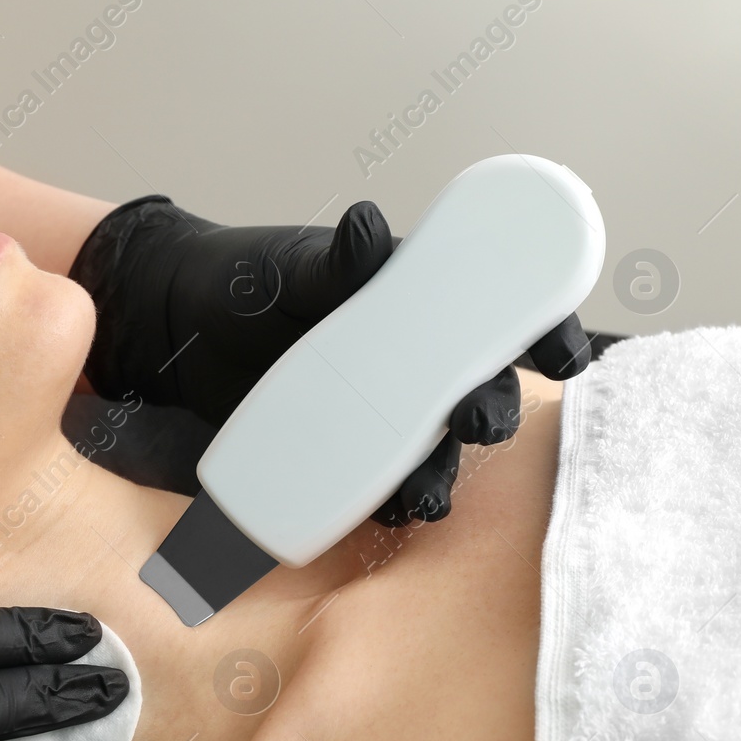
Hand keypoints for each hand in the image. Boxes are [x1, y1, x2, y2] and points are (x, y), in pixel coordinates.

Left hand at [69, 194, 590, 525]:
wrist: (176, 326)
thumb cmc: (247, 281)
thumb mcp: (294, 268)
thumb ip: (338, 261)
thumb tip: (368, 225)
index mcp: (422, 302)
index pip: (503, 315)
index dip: (546, 333)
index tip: (564, 354)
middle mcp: (415, 362)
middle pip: (478, 393)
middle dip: (490, 413)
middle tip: (475, 422)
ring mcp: (381, 414)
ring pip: (435, 450)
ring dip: (441, 475)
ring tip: (424, 495)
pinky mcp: (342, 457)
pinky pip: (380, 486)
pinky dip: (389, 504)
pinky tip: (386, 515)